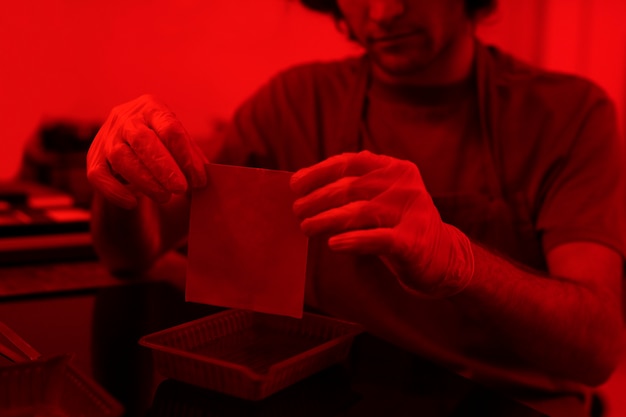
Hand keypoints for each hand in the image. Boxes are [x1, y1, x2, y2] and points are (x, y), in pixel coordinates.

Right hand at [87, 94, 207, 208]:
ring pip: (120, 157)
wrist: (130, 144)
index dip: (185, 155)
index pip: (169, 127)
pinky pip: (98, 176)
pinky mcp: (93, 158)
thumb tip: (201, 180)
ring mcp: (106, 137)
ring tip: (165, 197)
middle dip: (163, 167)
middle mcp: (125, 118)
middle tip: (181, 188)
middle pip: (142, 140)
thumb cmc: (162, 145)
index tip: (199, 179)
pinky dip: (115, 191)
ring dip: (144, 181)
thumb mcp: (179, 145)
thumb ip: (191, 159)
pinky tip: (133, 203)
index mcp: (152, 108)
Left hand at [290, 151, 473, 297]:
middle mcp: (404, 186)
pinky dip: (353, 241)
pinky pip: (378, 239)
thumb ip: (352, 190)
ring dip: (327, 220)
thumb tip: (303, 189)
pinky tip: (333, 244)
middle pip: (351, 188)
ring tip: (306, 228)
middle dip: (318, 199)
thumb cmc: (397, 224)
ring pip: (360, 212)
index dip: (319, 172)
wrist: (442, 256)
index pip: (351, 162)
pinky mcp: (414, 241)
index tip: (296, 185)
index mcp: (394, 168)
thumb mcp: (379, 199)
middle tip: (297, 211)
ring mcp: (411, 212)